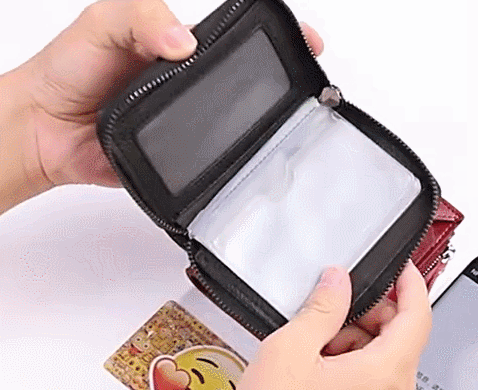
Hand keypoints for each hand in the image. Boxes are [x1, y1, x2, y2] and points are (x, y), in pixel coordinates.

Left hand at [0, 0, 322, 211]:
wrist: (47, 129)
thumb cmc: (70, 69)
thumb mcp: (104, 23)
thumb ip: (142, 19)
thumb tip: (184, 42)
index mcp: (180, 45)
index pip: (237, 36)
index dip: (274, 36)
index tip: (306, 42)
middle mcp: (190, 82)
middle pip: (246, 80)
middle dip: (281, 82)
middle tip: (309, 89)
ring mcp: (189, 121)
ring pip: (236, 121)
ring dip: (262, 124)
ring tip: (291, 124)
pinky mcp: (182, 156)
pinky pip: (214, 157)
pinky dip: (234, 159)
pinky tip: (250, 158)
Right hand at [182, 264, 431, 389]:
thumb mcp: (292, 348)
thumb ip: (323, 306)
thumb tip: (339, 282)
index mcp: (386, 376)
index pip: (418, 315)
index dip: (410, 284)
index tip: (400, 268)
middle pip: (401, 336)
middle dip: (369, 315)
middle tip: (330, 310)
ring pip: (386, 358)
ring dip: (356, 340)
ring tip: (312, 349)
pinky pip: (376, 381)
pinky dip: (354, 364)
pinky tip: (316, 369)